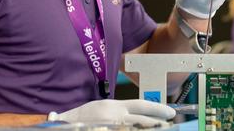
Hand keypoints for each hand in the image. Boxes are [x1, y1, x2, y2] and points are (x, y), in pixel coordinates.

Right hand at [54, 99, 175, 125]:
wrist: (63, 124)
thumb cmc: (83, 117)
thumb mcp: (103, 108)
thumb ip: (120, 111)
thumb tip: (139, 115)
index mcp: (115, 106)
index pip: (141, 105)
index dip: (158, 109)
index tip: (170, 112)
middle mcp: (115, 116)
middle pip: (143, 120)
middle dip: (158, 123)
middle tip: (169, 125)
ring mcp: (112, 127)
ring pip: (137, 129)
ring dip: (149, 130)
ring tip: (160, 130)